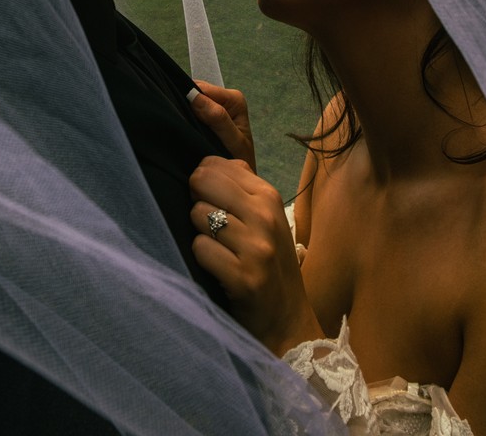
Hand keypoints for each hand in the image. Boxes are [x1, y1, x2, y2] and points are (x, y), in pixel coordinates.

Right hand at [189, 80, 255, 171]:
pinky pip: (189, 111)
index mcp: (235, 99)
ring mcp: (215, 106)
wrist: (238, 179)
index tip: (184, 118)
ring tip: (185, 131)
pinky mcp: (206, 115)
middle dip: (186, 106)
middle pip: (195, 92)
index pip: (203, 89)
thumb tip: (195, 97)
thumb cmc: (240, 161)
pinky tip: (185, 131)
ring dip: (184, 114)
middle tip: (185, 127)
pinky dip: (185, 119)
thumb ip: (218, 118)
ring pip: (190, 102)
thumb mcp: (232, 141)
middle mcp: (225, 99)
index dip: (189, 99)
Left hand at [190, 156, 322, 355]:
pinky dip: (202, 259)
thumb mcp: (266, 220)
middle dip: (197, 202)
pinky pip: (200, 249)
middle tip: (209, 227)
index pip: (214, 164)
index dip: (203, 183)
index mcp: (269, 196)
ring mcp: (256, 246)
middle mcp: (265, 215)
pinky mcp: (244, 277)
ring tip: (219, 251)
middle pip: (203, 181)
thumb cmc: (271, 266)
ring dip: (200, 234)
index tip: (211, 203)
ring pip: (198, 215)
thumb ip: (242, 188)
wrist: (288, 323)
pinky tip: (218, 270)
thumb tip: (211, 162)